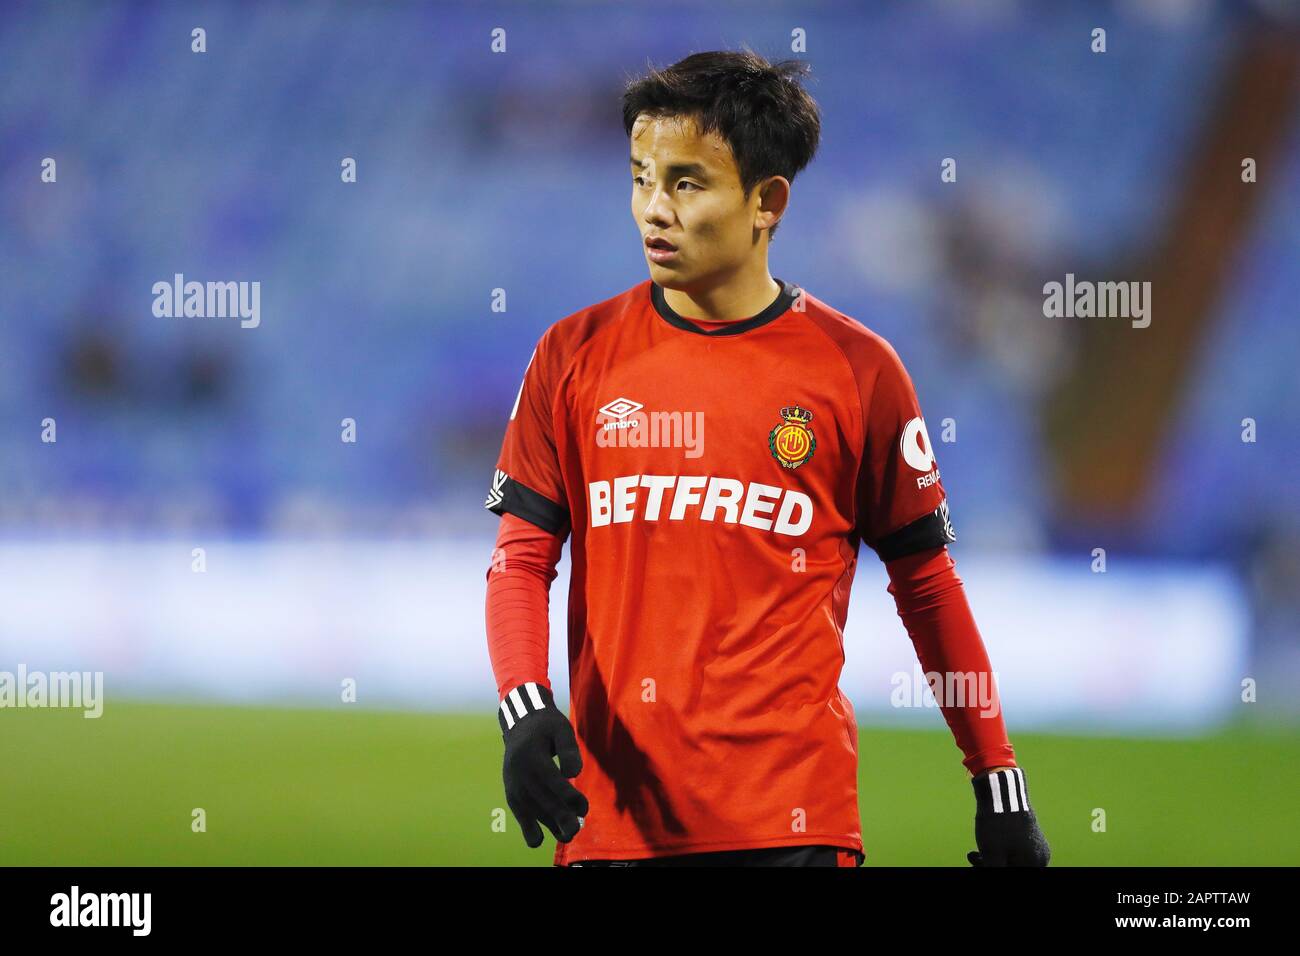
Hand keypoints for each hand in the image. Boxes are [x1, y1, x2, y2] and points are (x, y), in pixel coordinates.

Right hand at [499, 681, 588, 847]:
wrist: (521, 725)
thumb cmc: (547, 727)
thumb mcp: (561, 728)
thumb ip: (568, 748)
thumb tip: (573, 773)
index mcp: (531, 755)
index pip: (551, 780)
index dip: (568, 796)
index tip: (584, 807)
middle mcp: (519, 773)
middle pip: (541, 799)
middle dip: (560, 817)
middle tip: (576, 830)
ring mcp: (514, 785)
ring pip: (532, 810)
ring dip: (549, 825)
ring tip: (568, 835)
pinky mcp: (512, 794)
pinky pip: (519, 813)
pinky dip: (527, 827)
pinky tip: (538, 840)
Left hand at [968, 766, 1049, 865]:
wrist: (1000, 790)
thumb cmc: (998, 825)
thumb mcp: (992, 856)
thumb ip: (993, 871)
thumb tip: (995, 874)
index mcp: (1035, 864)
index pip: (1017, 877)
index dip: (993, 872)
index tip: (983, 866)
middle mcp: (1039, 856)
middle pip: (1014, 870)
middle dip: (990, 868)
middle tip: (972, 862)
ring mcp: (1034, 844)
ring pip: (1010, 861)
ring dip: (990, 862)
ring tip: (972, 856)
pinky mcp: (1026, 835)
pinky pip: (1011, 851)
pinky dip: (996, 852)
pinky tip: (978, 850)